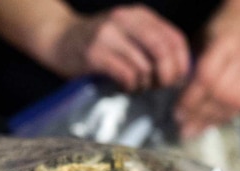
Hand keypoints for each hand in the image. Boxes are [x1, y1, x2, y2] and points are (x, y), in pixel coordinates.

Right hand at [51, 5, 190, 90]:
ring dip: (146, 83)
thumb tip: (180, 71)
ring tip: (138, 86)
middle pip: (163, 50)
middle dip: (168, 75)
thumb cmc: (98, 43)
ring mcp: (108, 34)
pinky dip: (131, 86)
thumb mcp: (127, 34)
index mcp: (139, 14)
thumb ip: (151, 44)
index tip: (179, 80)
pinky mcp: (94, 53)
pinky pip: (126, 74)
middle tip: (161, 87)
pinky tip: (125, 86)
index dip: (182, 63)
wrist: (57, 38)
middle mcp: (125, 19)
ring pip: (144, 66)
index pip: (174, 38)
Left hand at [175, 2, 239, 138]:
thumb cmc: (220, 30)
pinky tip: (211, 122)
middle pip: (220, 93)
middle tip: (184, 126)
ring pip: (233, 102)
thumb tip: (174, 96)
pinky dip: (226, 116)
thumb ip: (191, 66)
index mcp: (225, 42)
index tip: (177, 111)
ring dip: (212, 119)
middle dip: (199, 113)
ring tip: (195, 129)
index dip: (191, 98)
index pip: (207, 77)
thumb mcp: (200, 40)